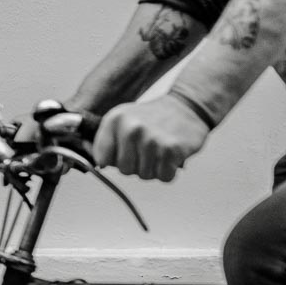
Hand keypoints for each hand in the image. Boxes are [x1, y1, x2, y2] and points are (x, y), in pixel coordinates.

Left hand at [91, 96, 208, 181]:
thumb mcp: (123, 120)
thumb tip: (98, 166)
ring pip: (145, 176)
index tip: (125, 152)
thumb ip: (107, 142)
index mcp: (114, 120)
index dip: (114, 160)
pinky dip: (168, 171)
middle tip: (147, 149)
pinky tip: (170, 155)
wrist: (187, 107)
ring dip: (154, 168)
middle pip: (124, 170)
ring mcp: (151, 140)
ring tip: (160, 149)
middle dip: (136, 165)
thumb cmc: (152, 119)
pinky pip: (164, 177)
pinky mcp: (171, 150)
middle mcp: (131, 129)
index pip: (102, 158)